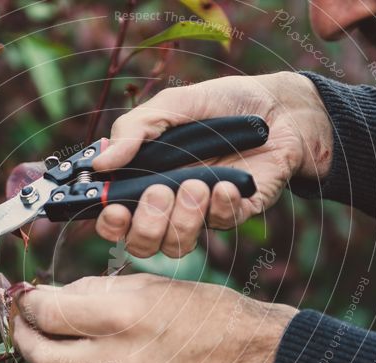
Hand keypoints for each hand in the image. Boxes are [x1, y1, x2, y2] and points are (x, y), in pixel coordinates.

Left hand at [11, 274, 298, 362]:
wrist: (251, 356)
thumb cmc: (207, 309)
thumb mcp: (150, 284)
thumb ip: (96, 292)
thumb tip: (53, 296)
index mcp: (122, 318)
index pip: (47, 313)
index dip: (27, 301)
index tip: (26, 293)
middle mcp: (117, 360)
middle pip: (40, 358)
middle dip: (21, 336)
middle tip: (21, 319)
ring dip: (50, 352)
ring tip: (56, 330)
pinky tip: (95, 348)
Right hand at [93, 72, 332, 257]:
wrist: (276, 107)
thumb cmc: (218, 104)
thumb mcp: (171, 106)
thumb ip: (134, 131)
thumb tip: (100, 164)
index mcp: (142, 178)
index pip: (114, 219)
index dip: (109, 224)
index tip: (115, 210)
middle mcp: (167, 203)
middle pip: (142, 244)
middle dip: (147, 226)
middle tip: (160, 191)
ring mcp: (199, 213)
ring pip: (178, 245)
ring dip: (183, 219)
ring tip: (197, 184)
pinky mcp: (233, 213)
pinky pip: (219, 225)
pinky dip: (220, 206)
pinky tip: (227, 184)